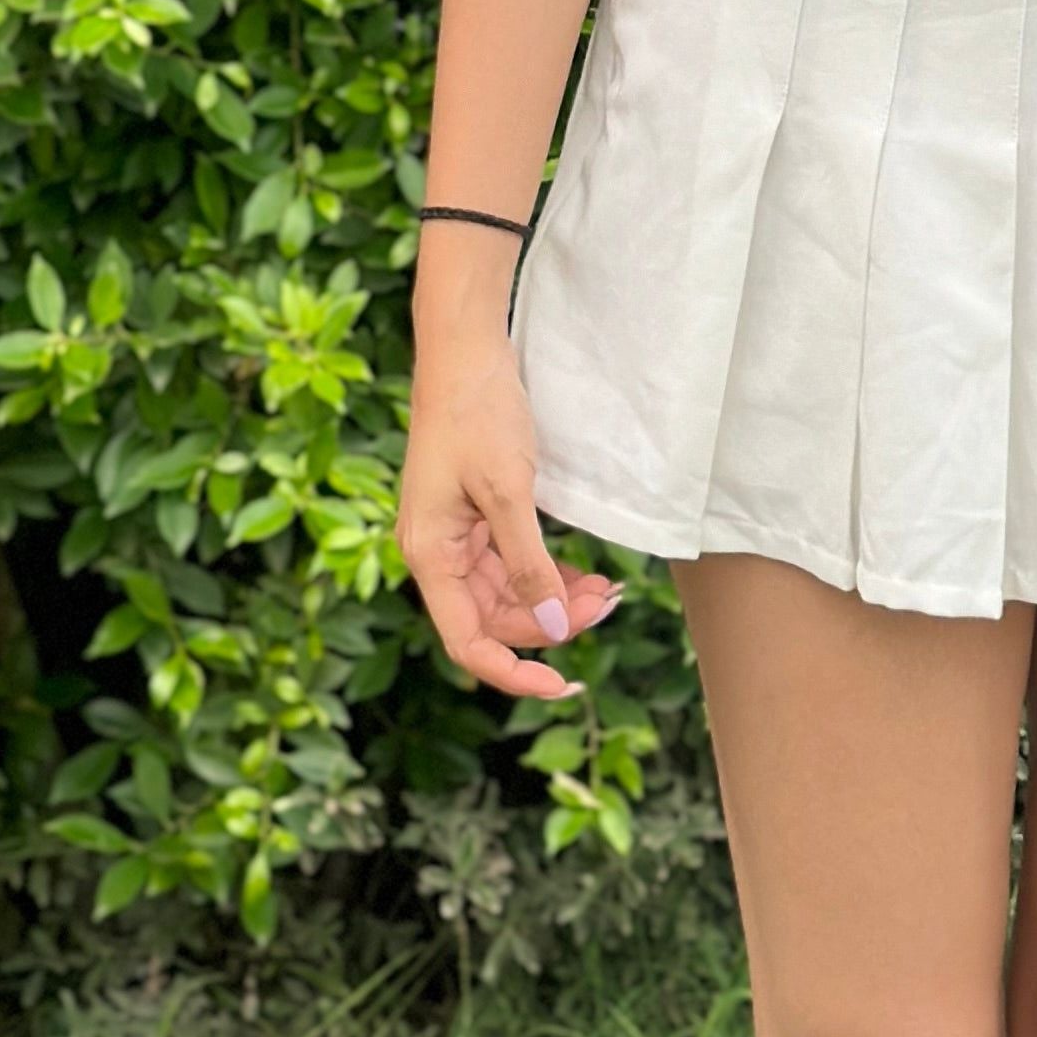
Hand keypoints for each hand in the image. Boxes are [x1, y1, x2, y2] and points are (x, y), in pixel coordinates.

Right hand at [395, 333, 621, 698]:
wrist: (465, 352)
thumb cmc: (477, 414)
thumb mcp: (508, 490)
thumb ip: (529, 563)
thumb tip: (554, 625)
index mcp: (429, 556)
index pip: (468, 642)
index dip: (514, 672)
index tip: (564, 684)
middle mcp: (436, 554)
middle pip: (493, 619)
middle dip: (550, 623)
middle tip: (607, 604)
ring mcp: (455, 536)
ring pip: (507, 592)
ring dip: (553, 598)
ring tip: (606, 590)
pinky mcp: (475, 516)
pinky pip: (511, 563)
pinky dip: (546, 572)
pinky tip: (583, 573)